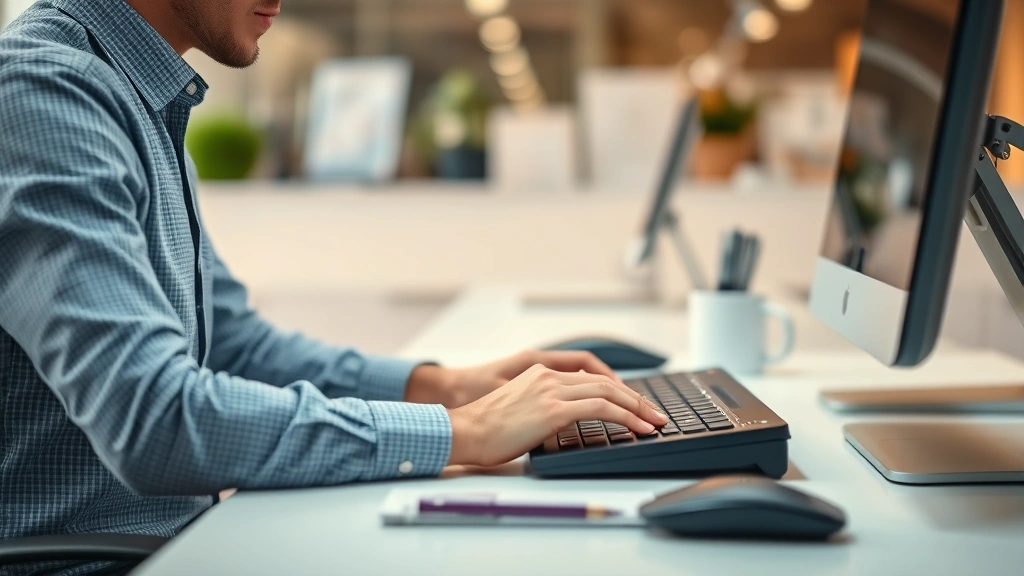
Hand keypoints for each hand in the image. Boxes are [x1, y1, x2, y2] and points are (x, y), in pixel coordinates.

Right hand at [445, 364, 667, 466]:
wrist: (465, 431)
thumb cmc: (485, 429)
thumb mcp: (518, 409)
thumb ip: (543, 407)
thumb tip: (564, 423)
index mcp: (540, 373)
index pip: (591, 377)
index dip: (618, 390)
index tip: (634, 404)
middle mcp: (549, 376)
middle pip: (606, 383)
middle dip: (636, 399)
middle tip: (655, 414)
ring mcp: (552, 391)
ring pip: (609, 393)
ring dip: (638, 408)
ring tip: (655, 422)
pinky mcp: (554, 409)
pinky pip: (602, 409)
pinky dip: (627, 418)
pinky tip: (640, 428)